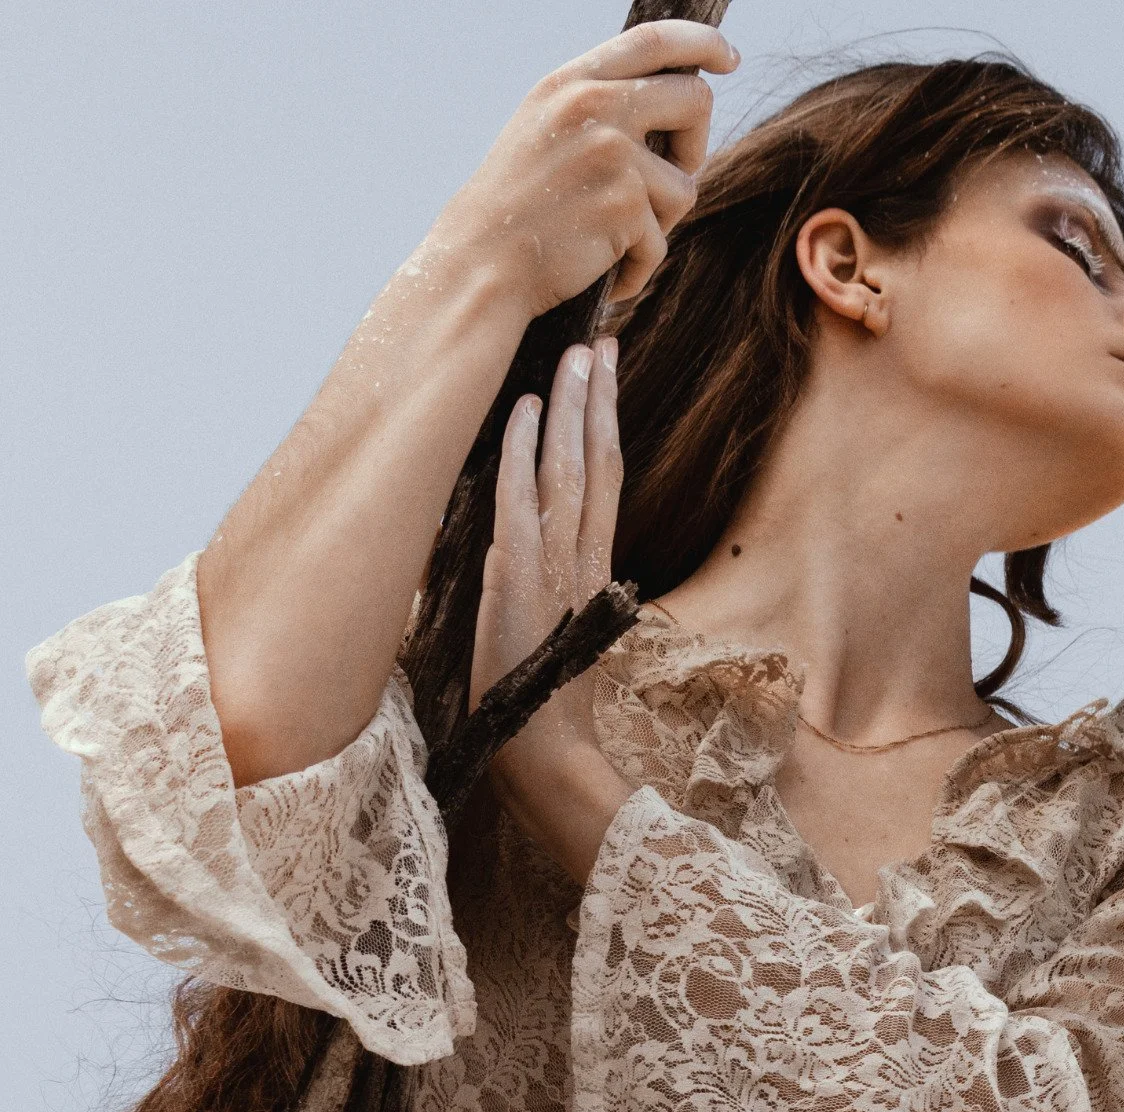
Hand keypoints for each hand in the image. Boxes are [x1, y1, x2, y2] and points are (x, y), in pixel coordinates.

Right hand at [431, 20, 738, 319]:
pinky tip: (606, 272)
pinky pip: (661, 241)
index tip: (728, 58)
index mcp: (574, 81)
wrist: (483, 262)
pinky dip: (639, 266)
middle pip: (694, 102)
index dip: (702, 43)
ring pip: (684, 186)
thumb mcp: (547, 129)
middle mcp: (595, 107)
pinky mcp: (625, 208)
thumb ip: (600, 104)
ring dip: (660, 221)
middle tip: (674, 177)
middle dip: (695, 146)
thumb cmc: (518, 207)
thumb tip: (674, 99)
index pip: (654, 41)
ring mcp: (613, 155)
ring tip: (613, 237)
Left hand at [471, 338, 634, 884]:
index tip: (605, 381)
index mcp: (592, 572)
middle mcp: (581, 560)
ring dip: (568, 410)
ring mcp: (553, 566)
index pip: (605, 484)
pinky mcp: (518, 578)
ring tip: (573, 357)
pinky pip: (519, 502)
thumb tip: (537, 569)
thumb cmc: (544, 711)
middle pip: (597, 463)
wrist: (544, 755)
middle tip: (599, 344)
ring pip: (568, 470)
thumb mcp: (557, 640)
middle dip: (596, 401)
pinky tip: (523, 413)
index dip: (605, 427)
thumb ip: (555, 597)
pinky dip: (519, 455)